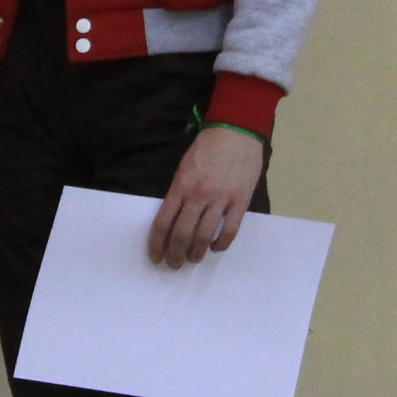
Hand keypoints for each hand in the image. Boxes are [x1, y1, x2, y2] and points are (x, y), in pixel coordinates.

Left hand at [150, 127, 264, 268]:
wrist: (236, 131)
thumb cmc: (207, 147)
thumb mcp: (184, 166)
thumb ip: (179, 191)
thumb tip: (175, 216)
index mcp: (181, 186)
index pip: (163, 222)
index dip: (157, 244)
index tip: (156, 257)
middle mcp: (198, 195)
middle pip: (182, 234)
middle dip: (175, 254)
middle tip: (174, 265)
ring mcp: (221, 199)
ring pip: (205, 235)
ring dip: (197, 252)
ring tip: (194, 260)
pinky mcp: (240, 201)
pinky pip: (230, 230)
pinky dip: (222, 243)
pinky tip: (216, 248)